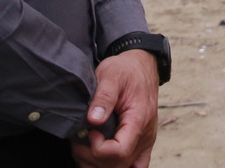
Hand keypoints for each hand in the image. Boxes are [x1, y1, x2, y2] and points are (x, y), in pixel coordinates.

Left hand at [71, 49, 158, 167]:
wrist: (142, 67)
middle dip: (92, 157)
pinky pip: (133, 166)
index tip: (89, 131)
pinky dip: (114, 166)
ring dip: (98, 164)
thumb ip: (103, 97)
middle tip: (79, 138)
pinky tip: (99, 158)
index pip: (119, 152)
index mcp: (139, 120)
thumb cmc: (126, 70)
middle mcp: (145, 136)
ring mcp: (144, 143)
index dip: (98, 148)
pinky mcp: (141, 144)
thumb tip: (93, 120)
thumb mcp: (111, 75)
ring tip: (84, 145)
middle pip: (118, 165)